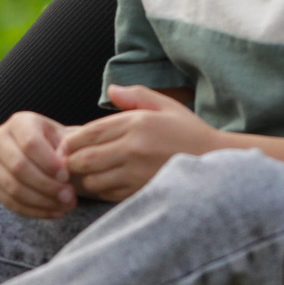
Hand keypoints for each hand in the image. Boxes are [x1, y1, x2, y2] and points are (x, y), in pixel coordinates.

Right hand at [0, 111, 78, 217]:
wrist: (50, 154)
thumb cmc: (60, 144)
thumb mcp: (67, 139)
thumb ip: (66, 150)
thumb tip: (63, 165)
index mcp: (19, 122)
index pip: (30, 143)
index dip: (48, 162)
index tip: (67, 176)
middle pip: (18, 167)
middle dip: (46, 185)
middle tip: (69, 195)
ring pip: (13, 188)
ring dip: (42, 201)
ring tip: (65, 205)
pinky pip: (10, 203)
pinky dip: (34, 211)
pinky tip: (54, 212)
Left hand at [60, 85, 224, 203]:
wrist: (214, 163)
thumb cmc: (189, 132)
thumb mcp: (166, 106)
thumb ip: (136, 96)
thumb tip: (111, 90)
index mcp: (137, 123)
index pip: (89, 132)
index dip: (72, 140)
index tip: (68, 143)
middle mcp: (133, 148)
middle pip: (83, 158)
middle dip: (72, 160)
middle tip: (71, 160)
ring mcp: (135, 173)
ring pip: (91, 179)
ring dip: (84, 177)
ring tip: (86, 173)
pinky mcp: (138, 192)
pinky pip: (106, 194)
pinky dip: (98, 190)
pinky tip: (104, 182)